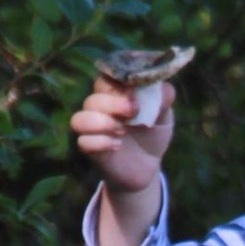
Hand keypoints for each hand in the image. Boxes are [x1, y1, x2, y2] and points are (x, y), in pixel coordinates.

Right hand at [70, 74, 175, 245]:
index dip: (117, 82)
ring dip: (101, 123)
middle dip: (112, 103)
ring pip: (79, 119)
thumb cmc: (152, 134)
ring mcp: (93, 130)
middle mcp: (99, 109)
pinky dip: (100, 142)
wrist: (149, 166)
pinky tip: (117, 146)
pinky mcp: (90, 150)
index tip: (135, 90)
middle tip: (134, 110)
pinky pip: (83, 142)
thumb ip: (164, 99)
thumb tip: (161, 87)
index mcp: (115, 95)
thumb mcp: (164, 115)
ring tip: (122, 130)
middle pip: (92, 98)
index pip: (105, 78)